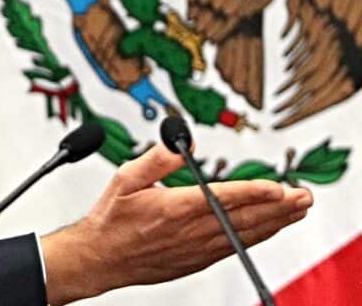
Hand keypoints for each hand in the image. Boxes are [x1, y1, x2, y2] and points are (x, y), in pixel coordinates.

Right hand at [39, 143, 311, 304]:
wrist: (101, 258)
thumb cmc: (111, 220)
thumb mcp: (124, 180)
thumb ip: (155, 159)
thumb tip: (179, 143)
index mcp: (175, 208)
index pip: (224, 198)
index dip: (256, 192)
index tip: (279, 187)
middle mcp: (191, 230)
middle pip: (244, 217)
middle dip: (278, 207)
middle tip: (302, 196)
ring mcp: (197, 248)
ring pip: (245, 234)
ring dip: (275, 222)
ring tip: (296, 210)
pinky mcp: (198, 260)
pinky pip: (235, 247)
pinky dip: (256, 237)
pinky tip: (268, 229)